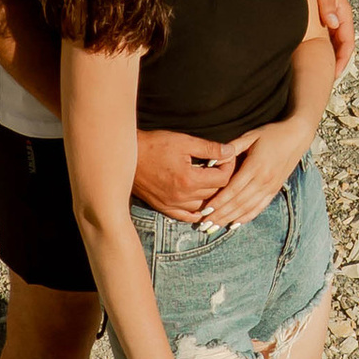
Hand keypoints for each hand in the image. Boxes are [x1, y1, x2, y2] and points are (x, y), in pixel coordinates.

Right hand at [133, 126, 251, 221]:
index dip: (229, 167)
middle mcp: (182, 196)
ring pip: (203, 206)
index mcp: (190, 179)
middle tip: (220, 167)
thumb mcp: (184, 142)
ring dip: (209, 195)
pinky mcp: (163, 207)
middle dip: (221, 179)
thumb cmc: (155, 145)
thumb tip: (230, 151)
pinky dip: (196, 212)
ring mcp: (172, 204)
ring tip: (209, 181)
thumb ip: (210, 148)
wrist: (128, 156)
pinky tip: (200, 204)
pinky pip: (186, 216)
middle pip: (215, 193)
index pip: (222, 179)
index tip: (226, 158)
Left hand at [199, 122, 304, 228]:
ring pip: (248, 208)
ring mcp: (271, 187)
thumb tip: (213, 160)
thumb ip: (232, 147)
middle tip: (205, 224)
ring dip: (230, 218)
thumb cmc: (271, 134)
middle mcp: (264, 180)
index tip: (205, 210)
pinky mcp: (275, 190)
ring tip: (215, 226)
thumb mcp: (251, 136)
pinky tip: (235, 224)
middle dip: (221, 214)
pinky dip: (246, 217)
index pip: (233, 189)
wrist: (297, 137)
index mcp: (256, 166)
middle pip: (239, 202)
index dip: (218, 202)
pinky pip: (259, 207)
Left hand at [306, 0, 355, 71]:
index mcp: (343, 12)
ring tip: (316, 74)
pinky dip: (319, 49)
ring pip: (331, 43)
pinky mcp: (319, 16)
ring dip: (327, 57)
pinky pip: (322, 37)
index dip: (342, 61)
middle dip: (335, 64)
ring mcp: (328, 17)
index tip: (333, 74)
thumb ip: (326, 4)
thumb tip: (332, 24)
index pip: (348, 42)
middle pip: (341, 47)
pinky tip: (307, 56)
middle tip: (323, 81)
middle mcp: (337, 17)